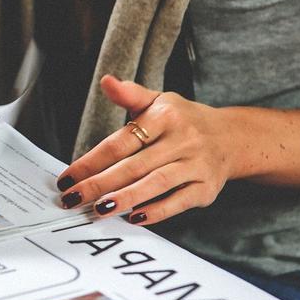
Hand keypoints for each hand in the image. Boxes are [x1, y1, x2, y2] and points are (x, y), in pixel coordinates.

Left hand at [55, 75, 235, 224]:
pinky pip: (179, 201)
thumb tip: (106, 82)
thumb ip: (130, 95)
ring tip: (99, 209)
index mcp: (165, 116)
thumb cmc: (184, 120)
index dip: (92, 160)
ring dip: (126, 198)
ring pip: (156, 183)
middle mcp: (182, 140)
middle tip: (73, 198)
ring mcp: (196, 165)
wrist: (232, 137)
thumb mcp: (159, 101)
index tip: (68, 177)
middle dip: (100, 184)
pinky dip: (158, 211)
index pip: (121, 142)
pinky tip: (135, 217)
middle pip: (134, 165)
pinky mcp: (206, 188)